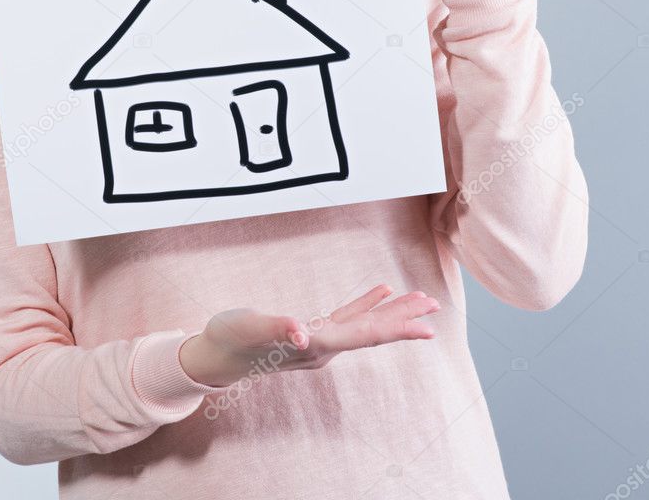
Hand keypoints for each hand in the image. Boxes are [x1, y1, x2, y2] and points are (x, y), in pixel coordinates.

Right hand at [178, 284, 439, 387]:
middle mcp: (323, 347)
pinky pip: (346, 317)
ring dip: (391, 312)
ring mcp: (319, 341)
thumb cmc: (229, 339)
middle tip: (434, 305)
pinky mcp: (310, 332)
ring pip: (363, 324)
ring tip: (419, 298)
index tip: (426, 327)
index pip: (362, 335)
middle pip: (371, 331)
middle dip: (403, 319)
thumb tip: (302, 333)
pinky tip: (381, 291)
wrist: (214, 356)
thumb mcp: (248, 328)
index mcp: (314, 346)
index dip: (394, 328)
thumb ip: (276, 328)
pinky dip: (366, 304)